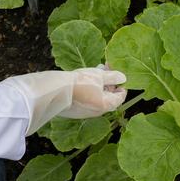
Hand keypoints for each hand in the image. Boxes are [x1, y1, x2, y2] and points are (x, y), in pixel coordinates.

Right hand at [1, 65, 126, 135]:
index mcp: (106, 105)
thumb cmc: (80, 83)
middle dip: (109, 82)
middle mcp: (97, 111)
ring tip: (96, 70)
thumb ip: (113, 77)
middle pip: (109, 97)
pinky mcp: (77, 110)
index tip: (118, 75)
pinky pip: (88, 99)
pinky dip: (91, 90)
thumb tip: (123, 78)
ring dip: (100, 84)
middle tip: (106, 68)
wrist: (56, 90)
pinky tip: (85, 79)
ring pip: (98, 97)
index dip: (122, 85)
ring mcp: (86, 112)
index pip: (120, 97)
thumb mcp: (99, 76)